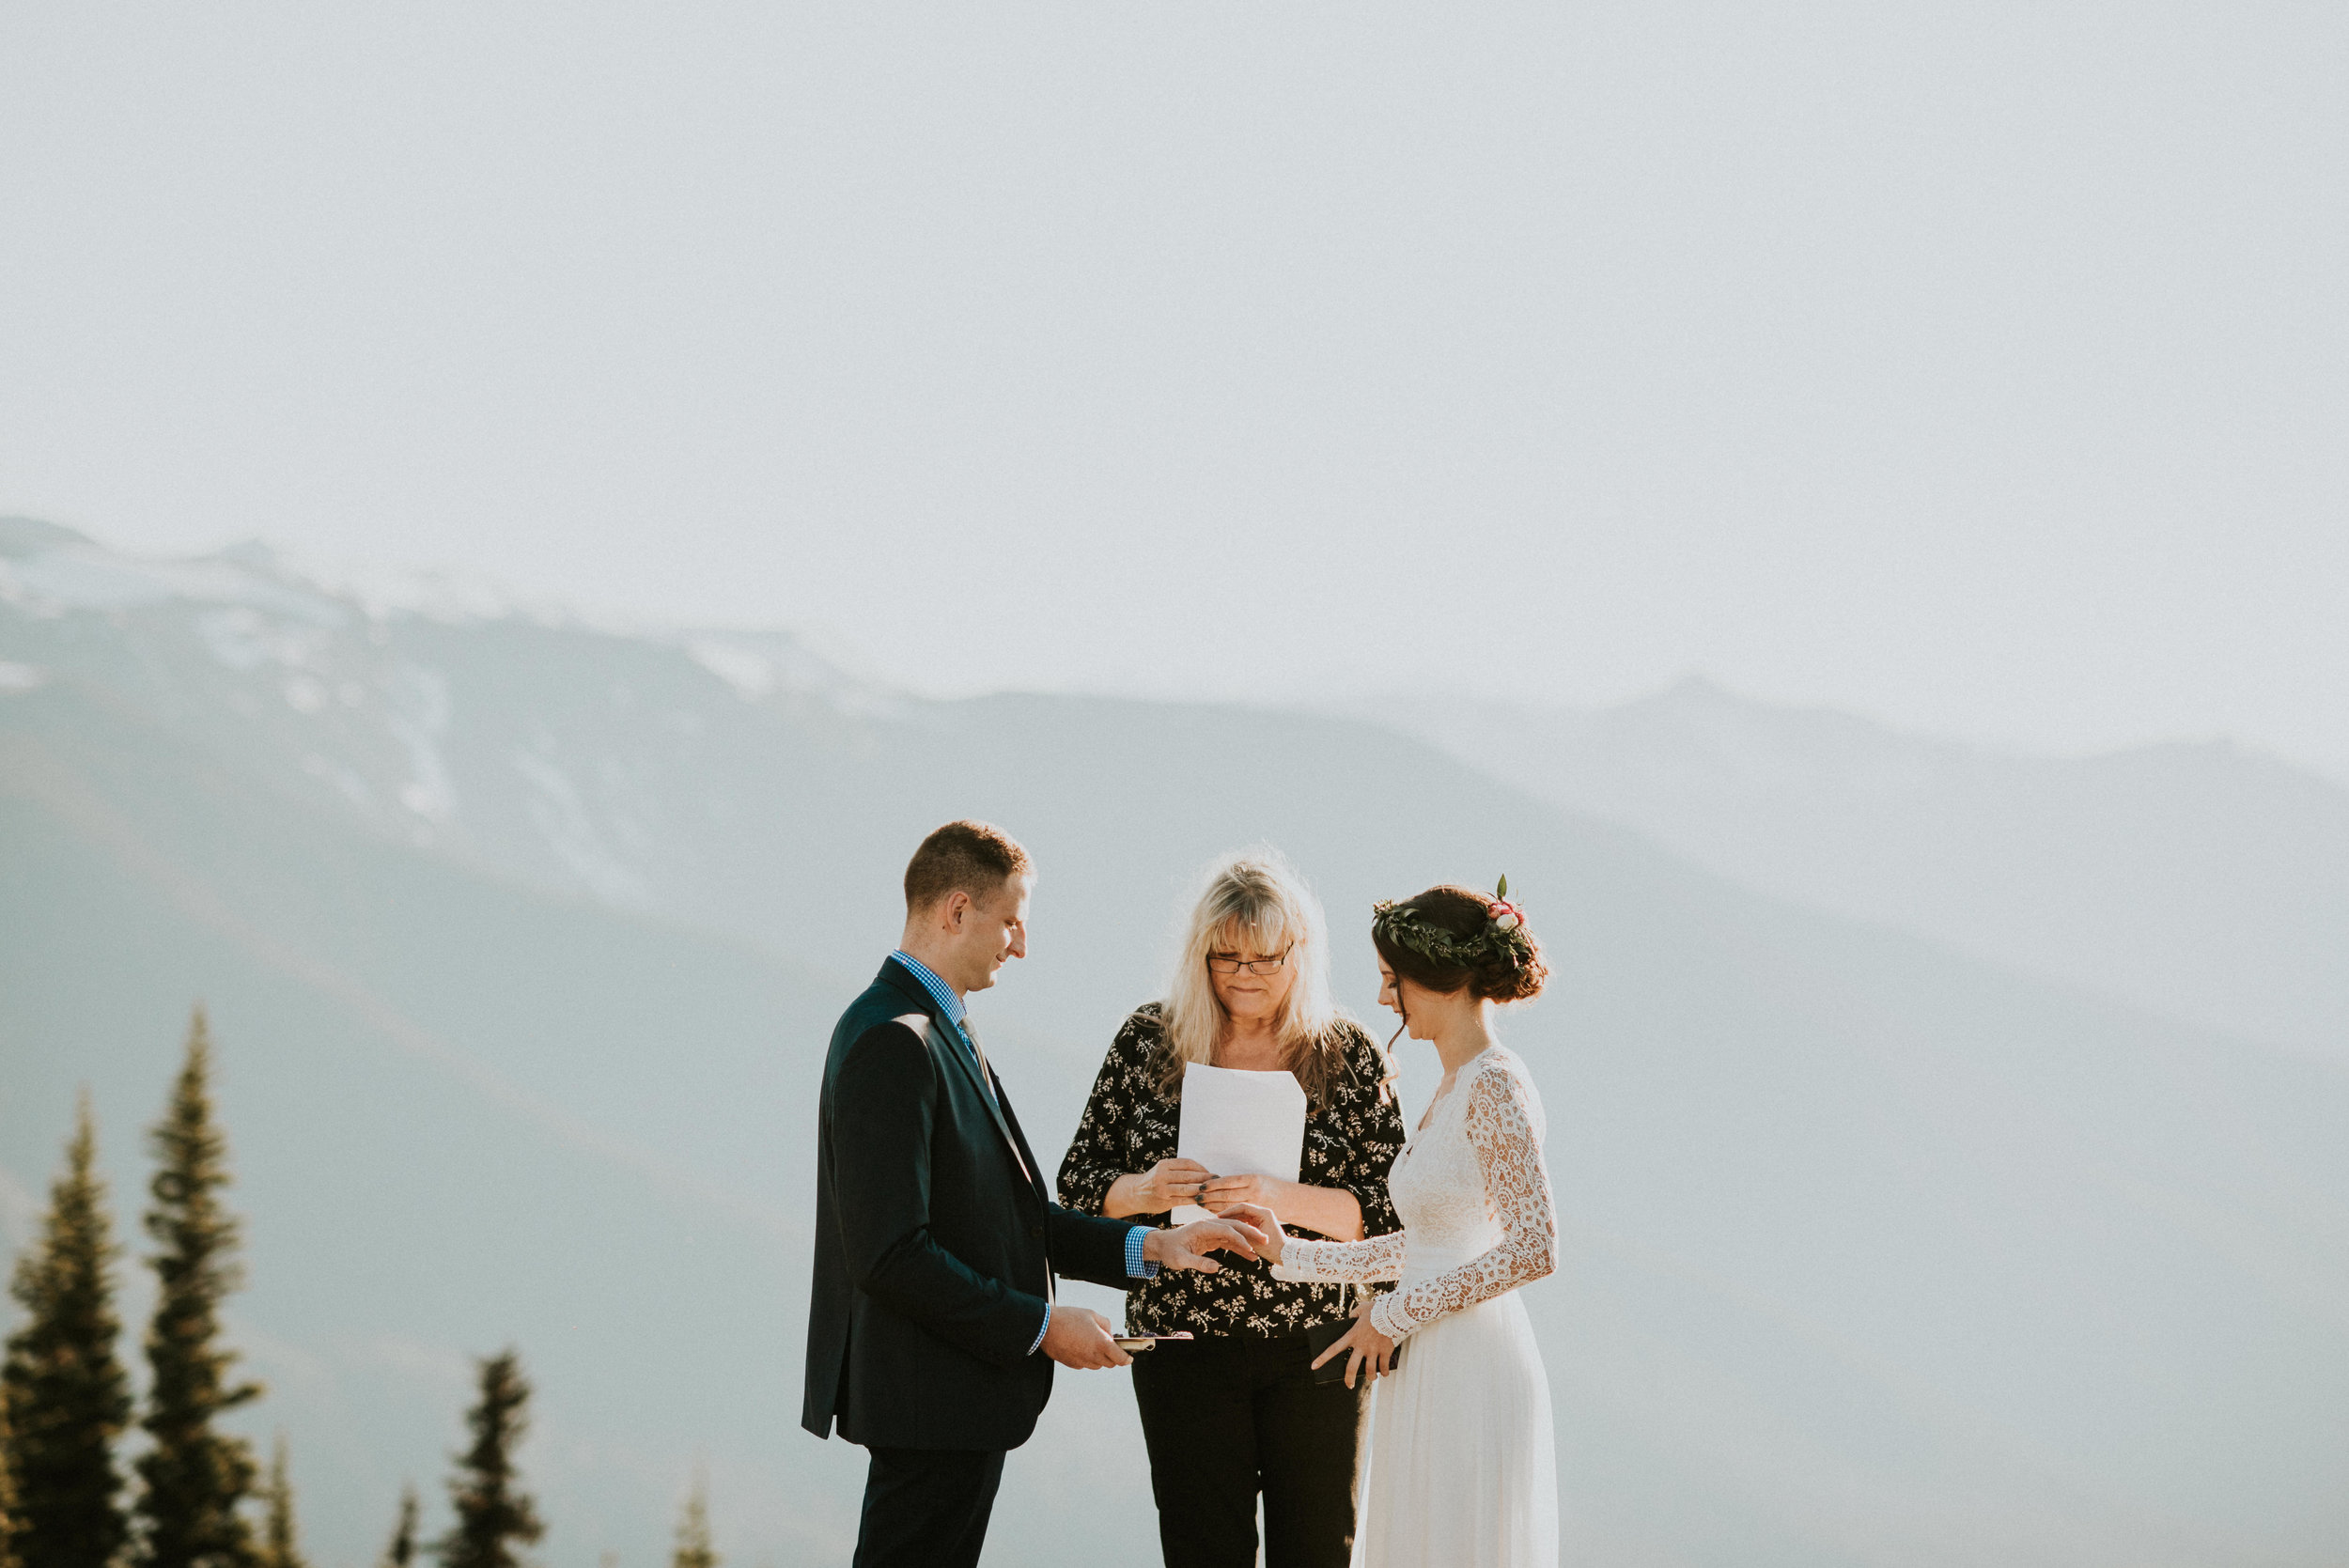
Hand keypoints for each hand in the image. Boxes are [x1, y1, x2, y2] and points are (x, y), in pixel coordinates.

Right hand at [1040, 1306, 1130, 1369]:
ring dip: (1099, 1357)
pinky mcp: (1072, 1364)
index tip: (1129, 1357)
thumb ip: (1105, 1324)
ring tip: (1090, 1343)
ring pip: (1097, 1365)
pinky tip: (1079, 1346)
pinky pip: (1084, 1364)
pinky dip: (1086, 1358)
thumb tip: (1110, 1333)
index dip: (1127, 1359)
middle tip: (1108, 1344)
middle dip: (1112, 1356)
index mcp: (1101, 1343)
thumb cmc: (1069, 1317)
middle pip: (1110, 1364)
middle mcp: (1093, 1356)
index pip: (1120, 1359)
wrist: (1045, 1327)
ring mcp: (1081, 1362)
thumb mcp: (1091, 1314)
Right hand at [1123, 1158, 1212, 1212]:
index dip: (1201, 1168)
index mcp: (1164, 1164)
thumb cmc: (1154, 1181)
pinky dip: (1194, 1200)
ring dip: (1202, 1190)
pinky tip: (1202, 1201)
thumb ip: (1179, 1170)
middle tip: (1217, 1181)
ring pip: (1187, 1189)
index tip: (1211, 1172)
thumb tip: (1204, 1172)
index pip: (1188, 1163)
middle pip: (1189, 1176)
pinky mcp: (1164, 1201)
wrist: (1135, 1194)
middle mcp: (1162, 1175)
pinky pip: (1183, 1200)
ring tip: (1212, 1191)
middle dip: (1205, 1179)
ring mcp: (1163, 1189)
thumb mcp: (1163, 1170)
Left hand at [1143, 1215, 1268, 1273]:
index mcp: (1202, 1227)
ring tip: (1261, 1251)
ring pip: (1234, 1233)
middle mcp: (1209, 1225)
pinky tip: (1249, 1255)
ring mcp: (1212, 1231)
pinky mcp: (1212, 1238)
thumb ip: (1198, 1263)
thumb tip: (1217, 1268)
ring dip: (1247, 1241)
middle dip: (1250, 1233)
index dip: (1239, 1238)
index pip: (1226, 1229)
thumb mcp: (1181, 1260)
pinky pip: (1229, 1241)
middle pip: (1234, 1226)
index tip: (1251, 1248)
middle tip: (1266, 1240)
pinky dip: (1239, 1248)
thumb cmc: (1170, 1251)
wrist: (1162, 1246)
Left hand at [1196, 1171, 1288, 1215]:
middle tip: (1196, 1197)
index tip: (1201, 1186)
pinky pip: (1235, 1215)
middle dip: (1210, 1195)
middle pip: (1227, 1194)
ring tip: (1201, 1204)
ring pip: (1229, 1205)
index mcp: (1252, 1180)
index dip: (1213, 1184)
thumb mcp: (1257, 1183)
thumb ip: (1241, 1185)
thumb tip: (1217, 1183)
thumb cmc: (1270, 1190)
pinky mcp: (1257, 1216)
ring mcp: (1256, 1204)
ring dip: (1213, 1205)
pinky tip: (1212, 1212)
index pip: (1228, 1181)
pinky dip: (1223, 1212)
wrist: (1289, 1202)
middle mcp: (1254, 1191)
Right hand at [1215, 1202, 1285, 1264]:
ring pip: (1243, 1216)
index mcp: (1263, 1213)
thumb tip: (1226, 1231)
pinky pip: (1247, 1221)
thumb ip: (1241, 1234)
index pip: (1242, 1207)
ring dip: (1233, 1220)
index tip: (1218, 1217)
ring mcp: (1262, 1218)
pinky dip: (1238, 1225)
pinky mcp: (1260, 1223)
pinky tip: (1228, 1230)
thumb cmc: (1273, 1249)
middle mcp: (1263, 1212)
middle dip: (1229, 1215)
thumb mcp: (1254, 1241)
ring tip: (1220, 1225)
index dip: (1229, 1211)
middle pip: (1242, 1210)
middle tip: (1216, 1220)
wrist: (1286, 1255)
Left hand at [1308, 1296, 1396, 1388]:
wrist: (1393, 1311)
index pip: (1334, 1349)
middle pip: (1351, 1367)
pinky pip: (1384, 1366)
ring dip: (1370, 1377)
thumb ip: (1353, 1314)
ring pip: (1369, 1370)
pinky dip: (1384, 1372)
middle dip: (1349, 1379)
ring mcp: (1374, 1350)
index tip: (1314, 1366)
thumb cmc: (1376, 1309)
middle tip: (1349, 1385)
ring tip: (1371, 1378)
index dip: (1322, 1359)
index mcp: (1352, 1335)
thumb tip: (1350, 1318)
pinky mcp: (1385, 1351)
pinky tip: (1384, 1373)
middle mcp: (1361, 1345)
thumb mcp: (1361, 1308)